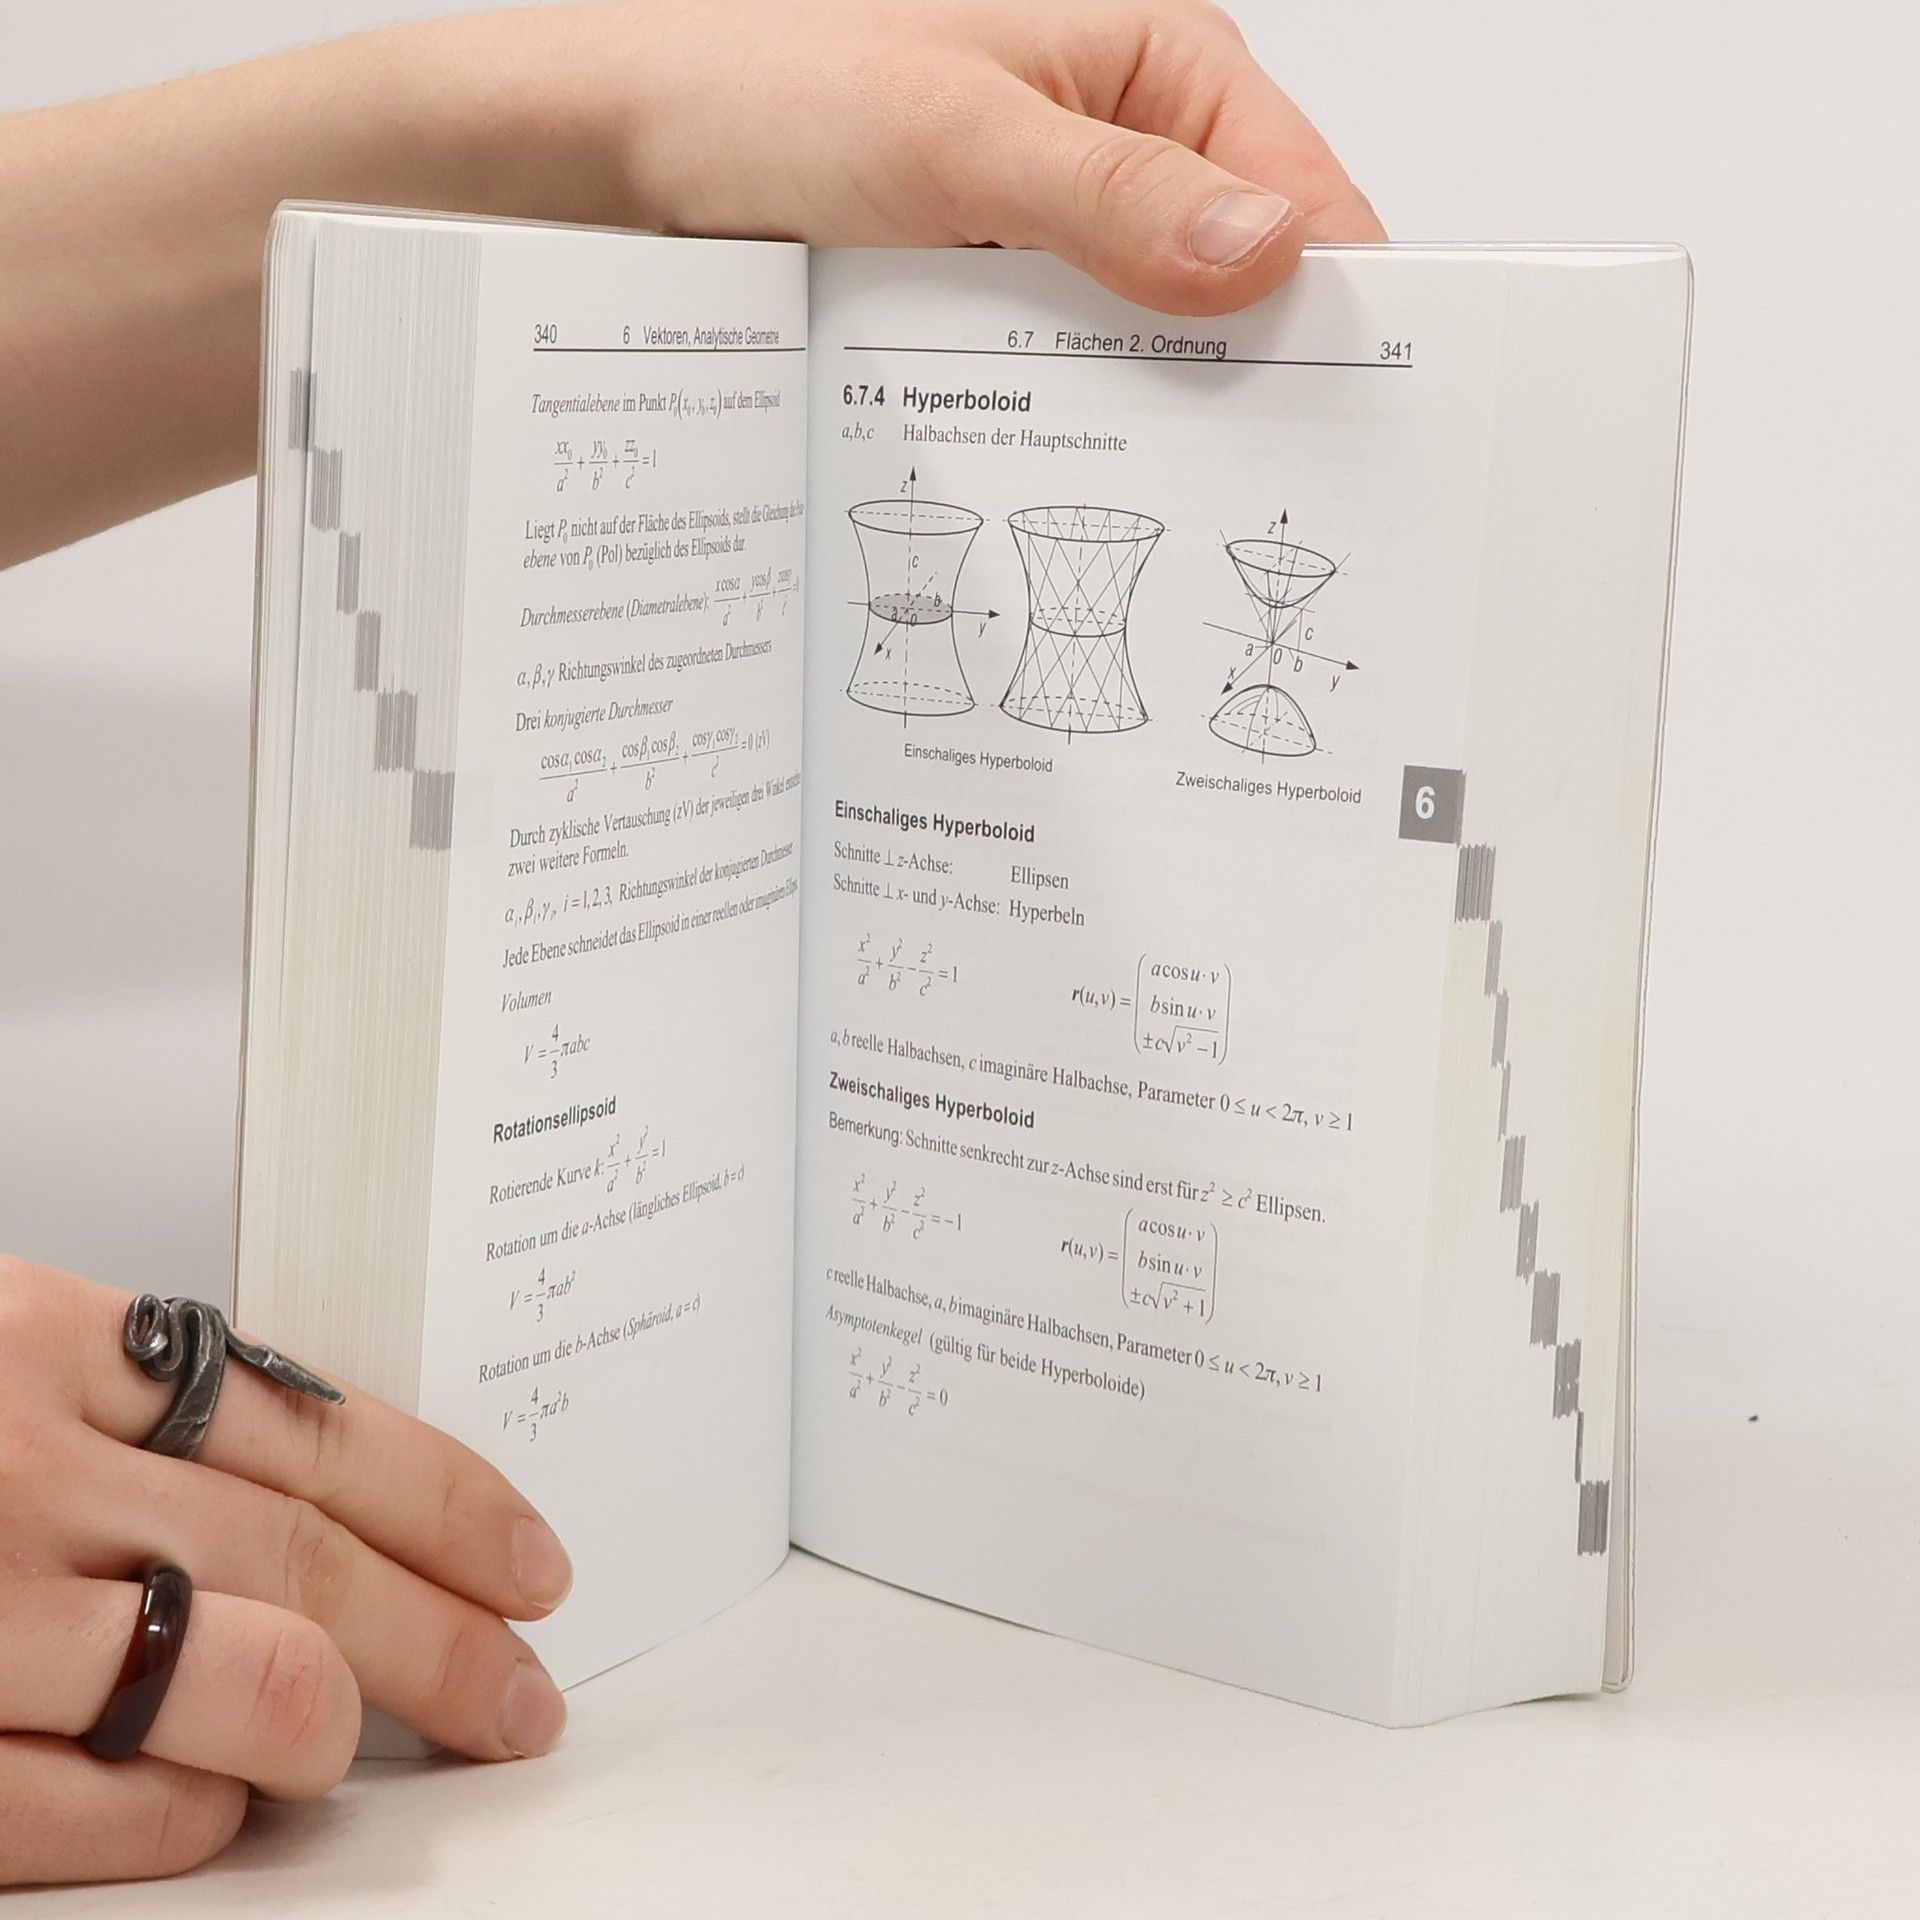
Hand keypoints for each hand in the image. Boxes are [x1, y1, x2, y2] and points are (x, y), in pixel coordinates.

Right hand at [0, 1257, 571, 1885]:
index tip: (531, 1559)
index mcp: (43, 1344)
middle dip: (448, 1632)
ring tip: (377, 1743)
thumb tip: (319, 1487)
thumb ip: (128, 1401)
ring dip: (336, 1723)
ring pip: (234, 1675)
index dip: (452, 1502)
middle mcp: (11, 1468)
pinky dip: (183, 1814)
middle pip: (309, 1555)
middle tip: (525, 1689)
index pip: (320, 1427)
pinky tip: (223, 1808)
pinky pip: (83, 1803)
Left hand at [3, 0, 1379, 559]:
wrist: (605, 164)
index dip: (1335, 301)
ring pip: (1150, 347)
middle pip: (1234, 286)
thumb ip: (1108, 200)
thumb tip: (1260, 257)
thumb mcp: (950, 136)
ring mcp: (1049, 244)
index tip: (1358, 410)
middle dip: (1248, 379)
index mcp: (1149, 67)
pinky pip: (1066, 382)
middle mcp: (1113, 153)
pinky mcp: (987, 314)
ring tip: (1174, 510)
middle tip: (1261, 492)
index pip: (1297, 192)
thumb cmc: (755, 93)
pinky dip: (1074, 433)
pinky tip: (1070, 488)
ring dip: (1154, 420)